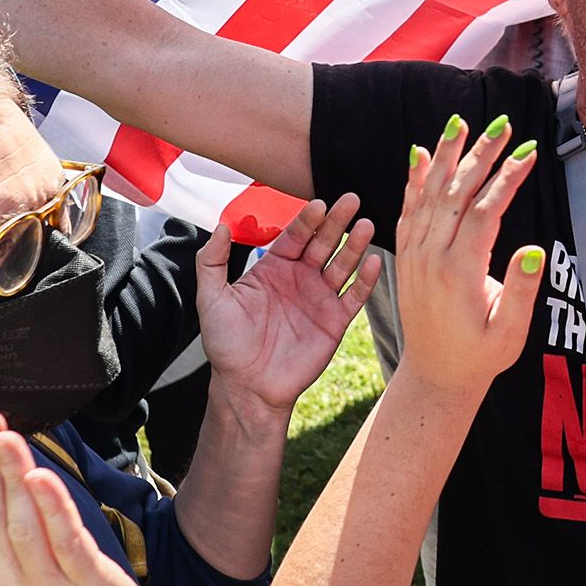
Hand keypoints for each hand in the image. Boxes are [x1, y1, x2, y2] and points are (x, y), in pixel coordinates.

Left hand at [196, 195, 379, 416]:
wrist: (247, 386)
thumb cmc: (226, 344)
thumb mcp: (211, 299)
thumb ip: (212, 262)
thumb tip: (221, 226)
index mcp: (274, 268)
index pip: (295, 235)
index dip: (308, 219)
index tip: (319, 203)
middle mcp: (300, 278)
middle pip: (323, 243)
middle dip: (337, 221)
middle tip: (351, 199)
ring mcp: (320, 298)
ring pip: (342, 265)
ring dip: (355, 245)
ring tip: (367, 225)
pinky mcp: (335, 321)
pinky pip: (354, 296)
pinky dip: (366, 280)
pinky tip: (374, 262)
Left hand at [393, 113, 546, 400]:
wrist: (435, 375)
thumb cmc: (481, 356)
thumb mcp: (509, 332)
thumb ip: (521, 290)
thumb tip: (534, 248)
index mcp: (459, 273)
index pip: (484, 212)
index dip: (507, 179)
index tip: (529, 151)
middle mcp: (430, 257)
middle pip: (455, 193)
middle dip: (480, 154)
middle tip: (503, 123)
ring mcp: (414, 255)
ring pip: (429, 194)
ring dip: (446, 156)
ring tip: (460, 122)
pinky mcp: (406, 256)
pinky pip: (408, 209)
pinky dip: (415, 179)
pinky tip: (420, 153)